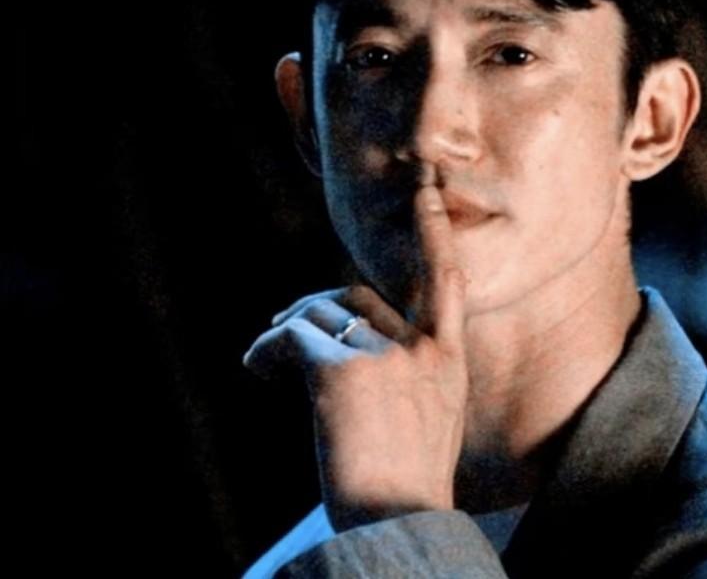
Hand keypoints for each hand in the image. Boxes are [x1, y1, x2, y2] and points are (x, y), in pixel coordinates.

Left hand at [243, 183, 468, 531]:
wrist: (397, 517)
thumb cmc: (407, 482)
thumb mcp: (429, 420)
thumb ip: (407, 376)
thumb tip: (351, 347)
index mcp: (449, 360)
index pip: (445, 279)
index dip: (432, 231)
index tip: (425, 189)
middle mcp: (421, 348)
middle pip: (359, 296)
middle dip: (320, 310)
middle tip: (286, 334)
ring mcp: (383, 354)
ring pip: (322, 314)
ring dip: (288, 333)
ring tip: (265, 362)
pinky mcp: (340, 368)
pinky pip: (291, 338)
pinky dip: (267, 350)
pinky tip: (257, 368)